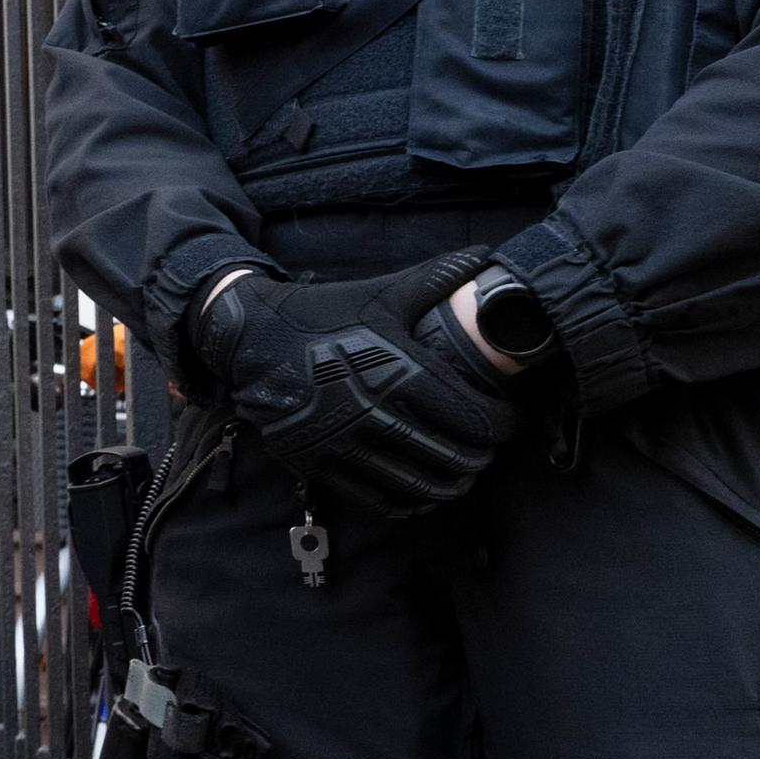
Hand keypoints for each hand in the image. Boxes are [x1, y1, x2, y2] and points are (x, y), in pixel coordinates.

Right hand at [186, 250, 520, 516]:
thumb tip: (486, 256)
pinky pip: (378, 499)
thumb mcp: (380, 293)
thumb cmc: (323, 314)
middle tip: (489, 450)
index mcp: (395, 369)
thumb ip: (436, 279)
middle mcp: (370, 410)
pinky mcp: (318, 462)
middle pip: (451, 456)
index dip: (502, 424)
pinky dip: (410, 502)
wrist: (250, 338)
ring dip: (451, 484)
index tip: (509, 420)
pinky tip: (423, 493)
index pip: (471, 415)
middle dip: (481, 457)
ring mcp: (342, 441)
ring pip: (418, 484)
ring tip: (463, 475)